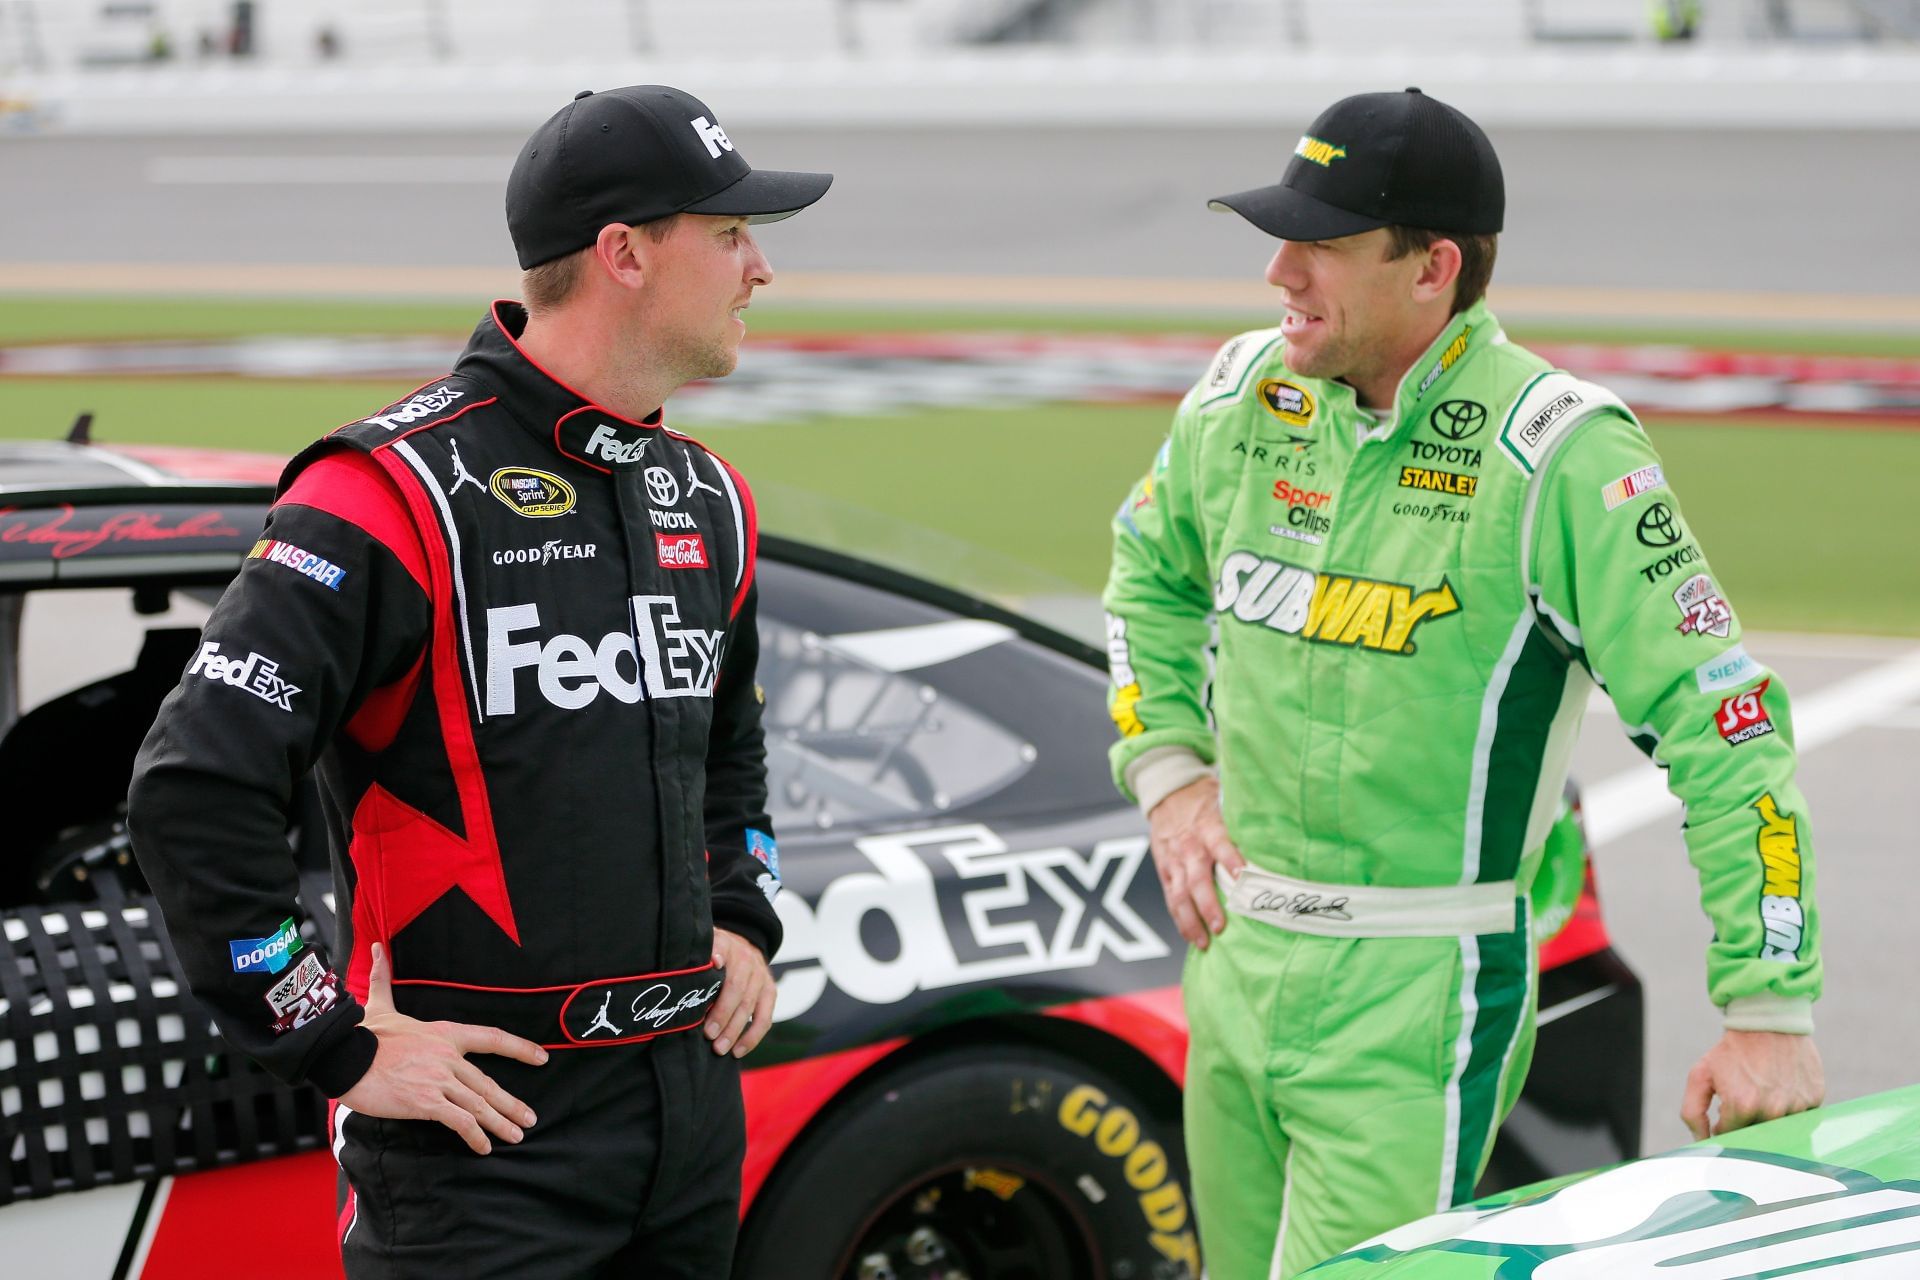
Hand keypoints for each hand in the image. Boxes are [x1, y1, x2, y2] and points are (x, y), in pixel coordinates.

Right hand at [338, 943, 547, 1154]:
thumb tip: (377, 950)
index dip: (519, 1048)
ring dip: (499, 1123)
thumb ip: (384, 980)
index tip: (541, 1058)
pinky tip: (483, 1147)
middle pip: (488, 1083)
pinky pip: (459, 1121)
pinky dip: (474, 1136)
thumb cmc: (363, 1034)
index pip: (492, 1038)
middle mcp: (449, 1057)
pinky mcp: (427, 1101)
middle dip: (511, 1104)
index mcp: (445, 1034)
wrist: (343, 1056)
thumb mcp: (381, 1006)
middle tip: (529, 1118)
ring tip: (515, 1135)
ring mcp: (440, 1080)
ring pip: (479, 1104)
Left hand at [706, 928, 774, 1057]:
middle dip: (723, 1015)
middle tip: (709, 1035)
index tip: (709, 994)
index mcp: (729, 946)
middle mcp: (748, 961)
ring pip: (750, 1007)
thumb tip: (713, 960)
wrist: (742, 945)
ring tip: (721, 1049)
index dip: (717, 982)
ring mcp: (761, 977)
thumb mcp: (706, 944)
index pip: (725, 963)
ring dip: (736, 1030)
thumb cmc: (716, 951)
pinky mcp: (770, 992)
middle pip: (738, 990)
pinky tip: (738, 1051)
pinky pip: (765, 1018)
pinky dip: (753, 1037)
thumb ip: (704, 952)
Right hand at [1147, 776, 1245, 948]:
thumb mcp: (1225, 800)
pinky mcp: (1165, 869)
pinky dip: (1179, 918)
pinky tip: (1190, 935)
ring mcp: (1174, 860)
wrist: (1167, 789)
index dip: (1230, 861)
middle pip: (1197, 879)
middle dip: (1208, 905)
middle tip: (1220, 928)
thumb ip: (1243, 822)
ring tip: (1204, 942)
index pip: (1221, 845)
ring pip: (1179, 895)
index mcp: (1208, 827)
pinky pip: (1171, 897)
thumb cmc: (1204, 797)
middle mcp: (1189, 846)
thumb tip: (1281, 837)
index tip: (1243, 878)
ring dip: (1191, 920)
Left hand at [1681, 1029, 1823, 1139]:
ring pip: (1779, 1130)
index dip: (1725, 1126)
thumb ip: (1693, 1112)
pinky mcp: (1814, 1100)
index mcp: (1742, 1105)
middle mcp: (1772, 1110)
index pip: (1731, 1137)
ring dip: (1768, 1118)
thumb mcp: (1701, 1075)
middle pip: (1756, 1137)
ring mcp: (1796, 1106)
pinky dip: (1789, 1110)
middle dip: (1746, 1124)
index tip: (1724, 1113)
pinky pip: (1800, 1119)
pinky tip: (1780, 1089)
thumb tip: (1703, 1141)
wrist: (1767, 1022)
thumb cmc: (1731, 1051)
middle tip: (1743, 1100)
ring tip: (1762, 1091)